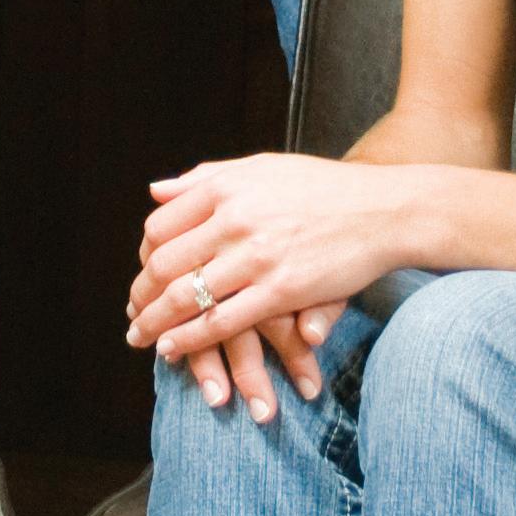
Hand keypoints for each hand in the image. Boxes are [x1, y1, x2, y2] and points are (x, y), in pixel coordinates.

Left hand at [131, 153, 422, 413]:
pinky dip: (188, 338)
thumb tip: (154, 191)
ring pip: (186, 296)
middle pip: (165, 263)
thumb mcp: (261, 168)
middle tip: (132, 312)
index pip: (162, 226)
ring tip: (141, 337)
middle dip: (141, 294)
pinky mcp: (280, 292)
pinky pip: (220, 322)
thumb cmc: (323, 188)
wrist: (384, 210)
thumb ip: (205, 179)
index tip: (142, 273)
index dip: (144, 255)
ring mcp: (257, 257)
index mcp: (227, 188)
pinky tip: (172, 348)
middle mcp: (235, 219)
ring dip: (155, 322)